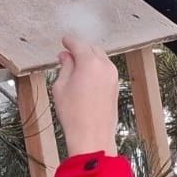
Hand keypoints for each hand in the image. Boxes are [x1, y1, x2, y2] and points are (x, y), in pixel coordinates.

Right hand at [52, 36, 119, 157]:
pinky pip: (105, 70)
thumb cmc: (74, 115)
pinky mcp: (115, 87)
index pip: (78, 44)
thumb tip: (66, 56)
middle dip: (80, 49)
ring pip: (100, 59)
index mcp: (90, 63)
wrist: (92, 136)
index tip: (64, 40)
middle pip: (92, 49)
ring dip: (89, 59)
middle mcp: (105, 67)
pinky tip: (85, 77)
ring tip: (74, 68)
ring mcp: (113, 77)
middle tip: (67, 55)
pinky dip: (96, 68)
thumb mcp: (60, 87)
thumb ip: (65, 67)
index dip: (69, 41)